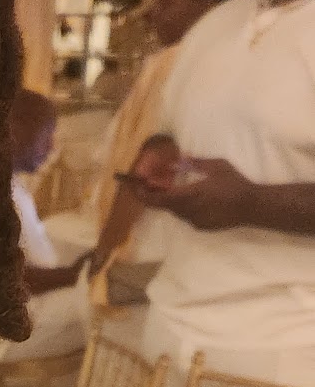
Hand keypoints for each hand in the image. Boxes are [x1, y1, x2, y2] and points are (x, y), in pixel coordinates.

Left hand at [135, 158, 253, 230]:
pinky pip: (186, 216)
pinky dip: (182, 207)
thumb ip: (196, 163)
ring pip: (175, 211)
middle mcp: (189, 211)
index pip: (159, 199)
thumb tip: (181, 159)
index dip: (144, 195)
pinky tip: (188, 198)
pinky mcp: (201, 227)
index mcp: (190, 195)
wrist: (252, 207)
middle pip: (164, 206)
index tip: (135, 187)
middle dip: (154, 195)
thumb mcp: (216, 166)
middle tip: (149, 184)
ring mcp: (194, 221)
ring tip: (168, 188)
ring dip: (169, 200)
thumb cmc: (235, 183)